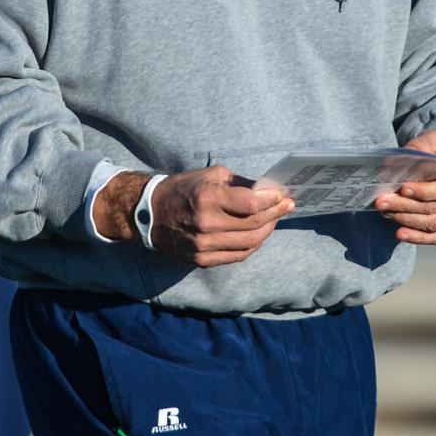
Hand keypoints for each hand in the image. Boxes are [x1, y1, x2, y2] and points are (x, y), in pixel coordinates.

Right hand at [99, 166, 294, 267]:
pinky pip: (237, 256)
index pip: (251, 203)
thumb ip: (239, 183)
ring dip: (267, 231)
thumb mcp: (209, 176)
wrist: (149, 215)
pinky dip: (252, 245)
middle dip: (275, 214)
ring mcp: (203, 245)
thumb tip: (266, 191)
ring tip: (274, 220)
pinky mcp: (202, 260)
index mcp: (207, 198)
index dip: (271, 201)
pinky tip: (258, 235)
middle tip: (286, 207)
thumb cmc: (181, 190)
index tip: (282, 196)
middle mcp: (206, 223)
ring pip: (249, 243)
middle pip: (253, 224)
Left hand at [375, 130, 435, 245]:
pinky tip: (401, 233)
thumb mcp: (434, 139)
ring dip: (408, 221)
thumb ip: (417, 149)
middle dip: (406, 206)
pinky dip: (418, 238)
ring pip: (435, 224)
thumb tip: (391, 165)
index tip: (403, 189)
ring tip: (387, 213)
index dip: (425, 192)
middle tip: (383, 202)